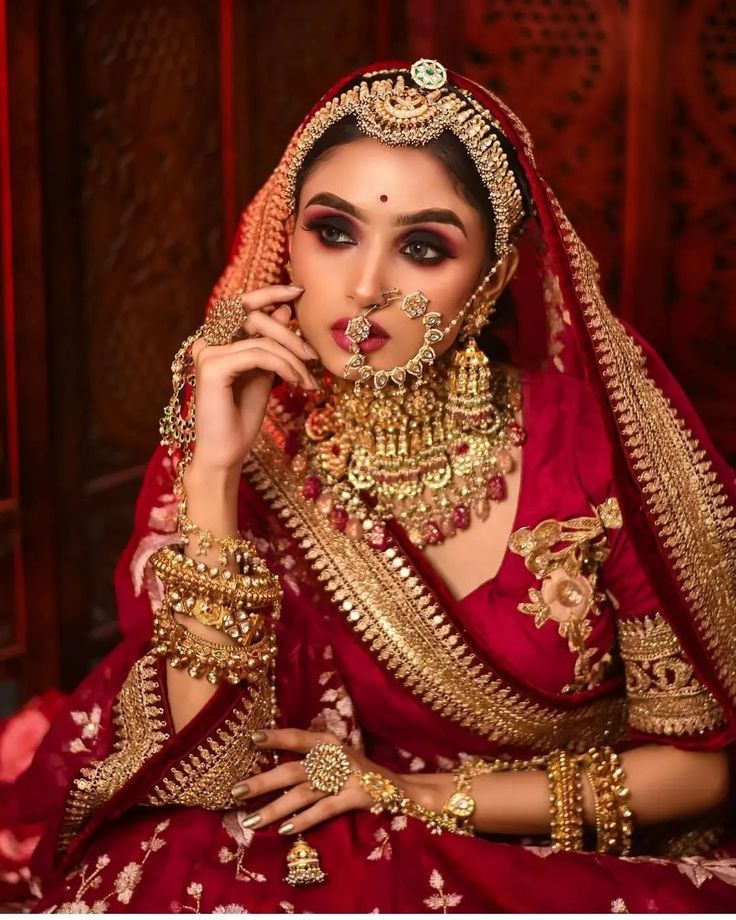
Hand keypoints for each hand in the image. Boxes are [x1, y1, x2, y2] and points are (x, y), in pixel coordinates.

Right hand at [187, 284, 319, 473]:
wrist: (226, 454)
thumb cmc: (242, 417)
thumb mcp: (264, 372)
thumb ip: (271, 342)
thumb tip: (284, 308)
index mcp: (216, 340)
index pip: (242, 304)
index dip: (270, 292)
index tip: (299, 291)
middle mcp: (206, 341)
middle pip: (254, 315)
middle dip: (289, 333)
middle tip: (313, 355)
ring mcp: (206, 352)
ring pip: (262, 337)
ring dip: (293, 358)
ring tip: (308, 380)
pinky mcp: (211, 366)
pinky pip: (259, 354)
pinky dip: (284, 365)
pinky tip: (297, 383)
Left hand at [230, 728, 409, 835]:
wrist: (396, 786)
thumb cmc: (356, 770)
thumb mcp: (333, 756)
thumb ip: (309, 758)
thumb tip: (270, 767)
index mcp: (328, 742)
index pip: (297, 737)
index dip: (276, 737)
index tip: (251, 739)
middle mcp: (334, 757)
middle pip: (292, 770)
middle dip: (262, 782)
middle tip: (235, 791)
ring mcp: (344, 777)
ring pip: (302, 794)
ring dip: (274, 808)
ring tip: (251, 820)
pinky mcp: (354, 797)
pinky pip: (324, 810)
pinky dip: (304, 820)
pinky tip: (285, 830)